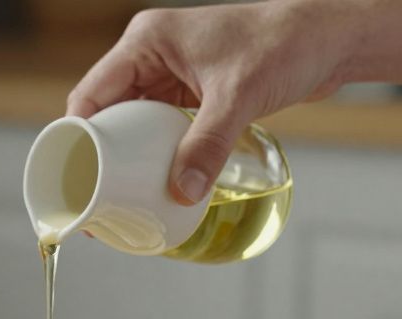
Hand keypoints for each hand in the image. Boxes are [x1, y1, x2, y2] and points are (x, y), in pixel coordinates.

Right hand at [68, 2, 353, 203]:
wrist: (329, 38)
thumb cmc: (284, 44)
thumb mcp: (238, 98)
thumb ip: (208, 145)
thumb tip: (182, 191)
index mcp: (146, 42)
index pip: (91, 94)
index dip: (76, 136)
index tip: (73, 175)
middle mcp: (151, 55)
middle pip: (106, 112)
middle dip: (99, 153)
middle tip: (96, 196)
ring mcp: (170, 73)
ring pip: (131, 122)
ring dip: (126, 155)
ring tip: (119, 195)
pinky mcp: (191, 91)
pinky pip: (158, 126)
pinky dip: (153, 151)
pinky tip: (154, 178)